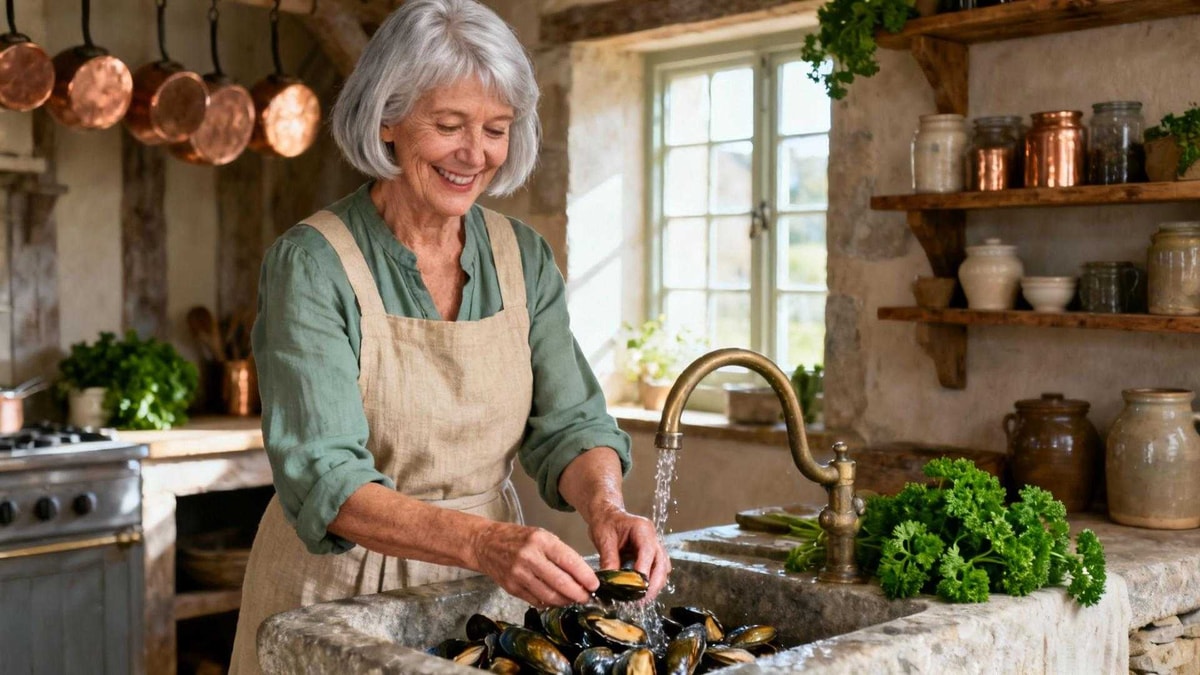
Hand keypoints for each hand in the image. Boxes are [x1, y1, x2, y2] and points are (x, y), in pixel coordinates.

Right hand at [470, 521, 597, 607]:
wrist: (485, 544)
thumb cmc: (518, 538)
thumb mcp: (542, 536)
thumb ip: (560, 553)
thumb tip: (582, 575)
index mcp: (541, 541)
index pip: (569, 561)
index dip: (585, 576)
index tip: (595, 584)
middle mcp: (529, 557)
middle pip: (561, 582)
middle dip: (579, 593)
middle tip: (588, 597)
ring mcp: (519, 574)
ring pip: (549, 596)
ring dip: (565, 601)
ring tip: (574, 600)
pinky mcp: (512, 588)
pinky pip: (536, 601)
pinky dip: (550, 603)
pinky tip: (556, 600)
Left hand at [585, 504, 670, 599]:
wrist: (607, 515)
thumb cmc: (606, 522)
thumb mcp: (604, 539)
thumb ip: (609, 559)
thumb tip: (610, 582)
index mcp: (643, 529)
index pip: (648, 552)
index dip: (644, 572)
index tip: (636, 589)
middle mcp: (653, 538)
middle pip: (661, 565)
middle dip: (653, 585)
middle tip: (640, 601)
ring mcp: (655, 547)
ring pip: (662, 570)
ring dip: (654, 586)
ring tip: (640, 601)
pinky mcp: (652, 556)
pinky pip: (657, 572)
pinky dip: (651, 583)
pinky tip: (641, 593)